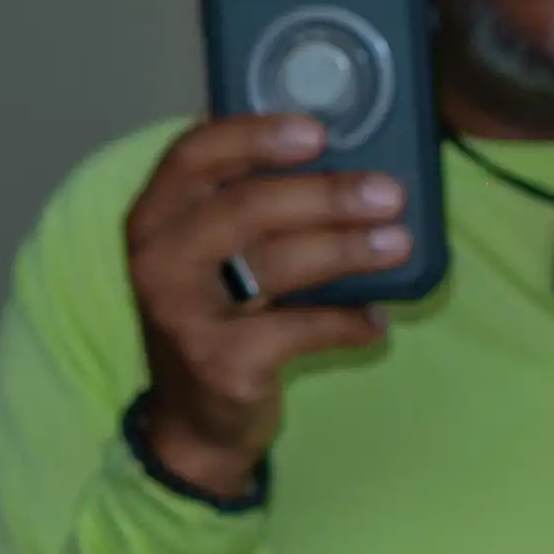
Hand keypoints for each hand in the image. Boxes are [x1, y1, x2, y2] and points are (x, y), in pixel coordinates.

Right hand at [112, 112, 411, 499]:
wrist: (194, 421)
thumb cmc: (217, 316)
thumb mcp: (210, 253)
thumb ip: (244, 201)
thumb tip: (336, 148)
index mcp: (154, 218)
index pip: (193, 154)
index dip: (255, 135)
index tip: (317, 132)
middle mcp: (157, 260)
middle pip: (246, 207)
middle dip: (327, 196)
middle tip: (388, 195)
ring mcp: (183, 314)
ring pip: (276, 265)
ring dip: (348, 250)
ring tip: (399, 244)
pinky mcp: (218, 363)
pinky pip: (298, 329)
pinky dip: (345, 322)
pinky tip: (375, 321)